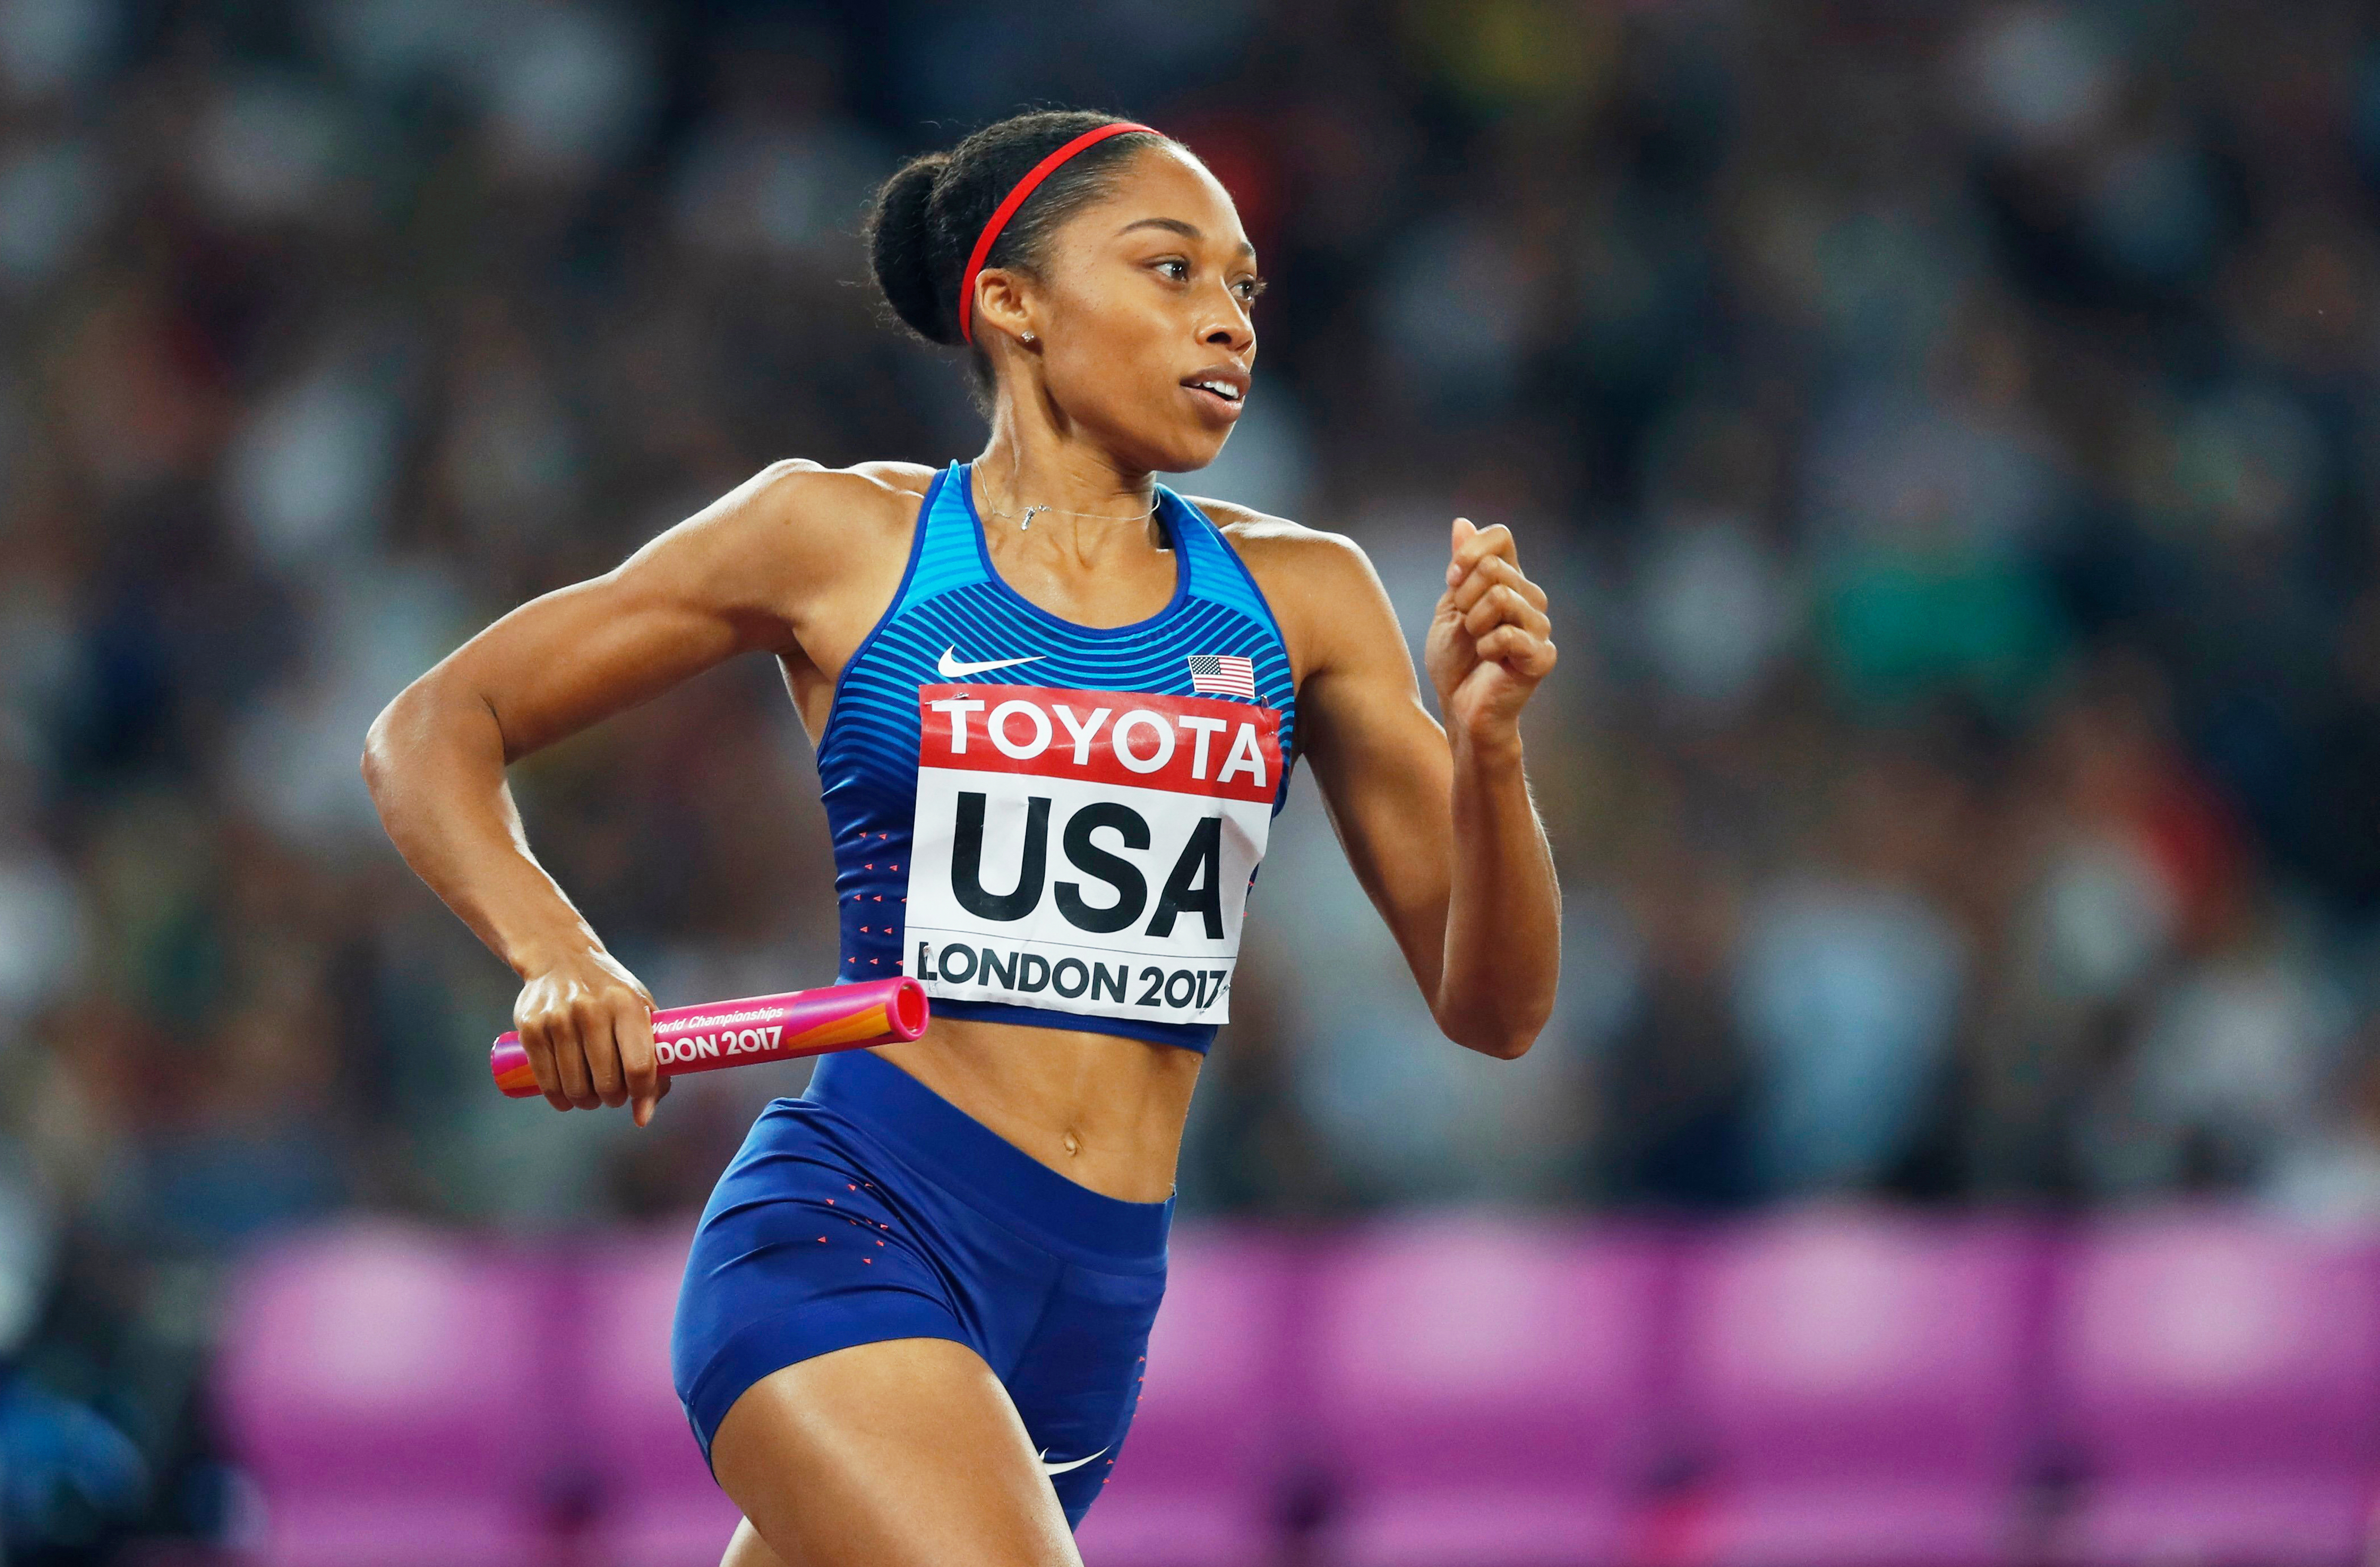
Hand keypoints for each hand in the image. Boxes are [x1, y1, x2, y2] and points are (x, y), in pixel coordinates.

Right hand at [512, 949, 670, 1125]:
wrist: (560, 957)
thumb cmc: (611, 994)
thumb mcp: (640, 1012)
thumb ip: (653, 1061)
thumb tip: (643, 1118)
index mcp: (627, 1005)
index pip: (639, 1066)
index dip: (640, 1093)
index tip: (637, 1097)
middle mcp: (592, 1011)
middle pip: (606, 1082)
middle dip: (612, 1099)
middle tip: (612, 1095)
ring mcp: (558, 1019)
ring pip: (575, 1087)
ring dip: (585, 1101)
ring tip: (590, 1096)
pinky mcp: (531, 1028)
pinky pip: (547, 1081)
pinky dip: (559, 1099)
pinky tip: (566, 1099)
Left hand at [1426, 518, 1555, 745]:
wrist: (1461, 707)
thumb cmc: (1456, 660)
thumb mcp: (1450, 606)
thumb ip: (1461, 567)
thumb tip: (1462, 522)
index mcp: (1510, 580)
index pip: (1501, 537)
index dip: (1469, 553)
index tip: (1452, 580)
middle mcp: (1531, 597)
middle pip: (1493, 567)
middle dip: (1464, 598)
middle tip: (1465, 626)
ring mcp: (1540, 626)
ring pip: (1501, 597)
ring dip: (1474, 624)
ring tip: (1477, 643)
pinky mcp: (1542, 656)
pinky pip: (1507, 634)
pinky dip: (1486, 648)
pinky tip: (1489, 660)